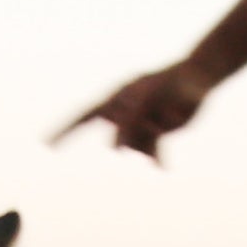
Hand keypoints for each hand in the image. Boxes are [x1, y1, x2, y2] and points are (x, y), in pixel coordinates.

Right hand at [56, 60, 211, 160]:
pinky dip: (158, 158)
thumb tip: (116, 149)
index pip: (81, 117)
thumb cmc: (169, 82)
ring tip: (164, 119)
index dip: (62, 132)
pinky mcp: (157, 134)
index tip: (46, 146)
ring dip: (150, 139)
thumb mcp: (146, 99)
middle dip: (133, 132)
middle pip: (118, 139)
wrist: (199, 78)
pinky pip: (153, 153)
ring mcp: (140, 125)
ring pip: (135, 149)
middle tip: (150, 114)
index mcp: (114, 99)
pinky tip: (164, 167)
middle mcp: (124, 113)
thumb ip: (128, 123)